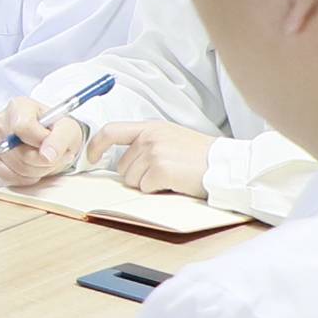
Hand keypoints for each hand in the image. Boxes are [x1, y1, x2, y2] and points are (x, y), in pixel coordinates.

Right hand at [0, 95, 86, 184]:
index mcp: (20, 106)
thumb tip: (47, 156)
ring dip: (37, 171)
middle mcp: (2, 121)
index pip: (24, 127)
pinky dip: (25, 178)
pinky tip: (33, 170)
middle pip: (21, 152)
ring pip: (17, 167)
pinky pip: (8, 176)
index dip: (41, 141)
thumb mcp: (68, 129)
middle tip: (54, 156)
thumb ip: (60, 139)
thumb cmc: (57, 130)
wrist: (51, 139)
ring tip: (45, 161)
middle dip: (43, 160)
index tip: (51, 144)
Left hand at [86, 119, 212, 197]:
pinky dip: (158, 190)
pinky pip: (145, 188)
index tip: (92, 156)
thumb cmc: (200, 155)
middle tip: (163, 172)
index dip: (97, 145)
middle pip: (123, 166)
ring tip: (171, 175)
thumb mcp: (171, 137)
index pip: (112, 131)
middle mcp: (149, 137)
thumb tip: (126, 159)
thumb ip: (147, 142)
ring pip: (132, 180)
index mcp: (150, 127)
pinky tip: (174, 182)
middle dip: (137, 175)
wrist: (224, 164)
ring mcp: (154, 152)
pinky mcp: (161, 169)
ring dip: (148, 183)